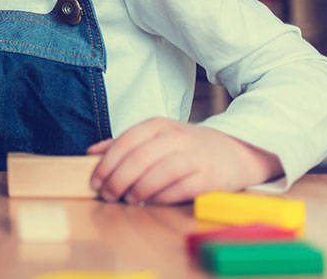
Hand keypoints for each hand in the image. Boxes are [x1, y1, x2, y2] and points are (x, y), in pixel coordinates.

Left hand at [87, 117, 283, 204]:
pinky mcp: (210, 178)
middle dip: (117, 180)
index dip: (107, 164)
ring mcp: (194, 156)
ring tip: (127, 199)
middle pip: (139, 159)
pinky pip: (180, 189)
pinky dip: (160, 197)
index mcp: (158, 125)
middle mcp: (176, 137)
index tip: (95, 182)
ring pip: (158, 173)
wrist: (235, 152)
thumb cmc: (186, 147)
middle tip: (107, 195)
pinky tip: (150, 202)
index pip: (125, 142)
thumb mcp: (155, 137)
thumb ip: (124, 144)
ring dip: (137, 190)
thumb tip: (91, 153)